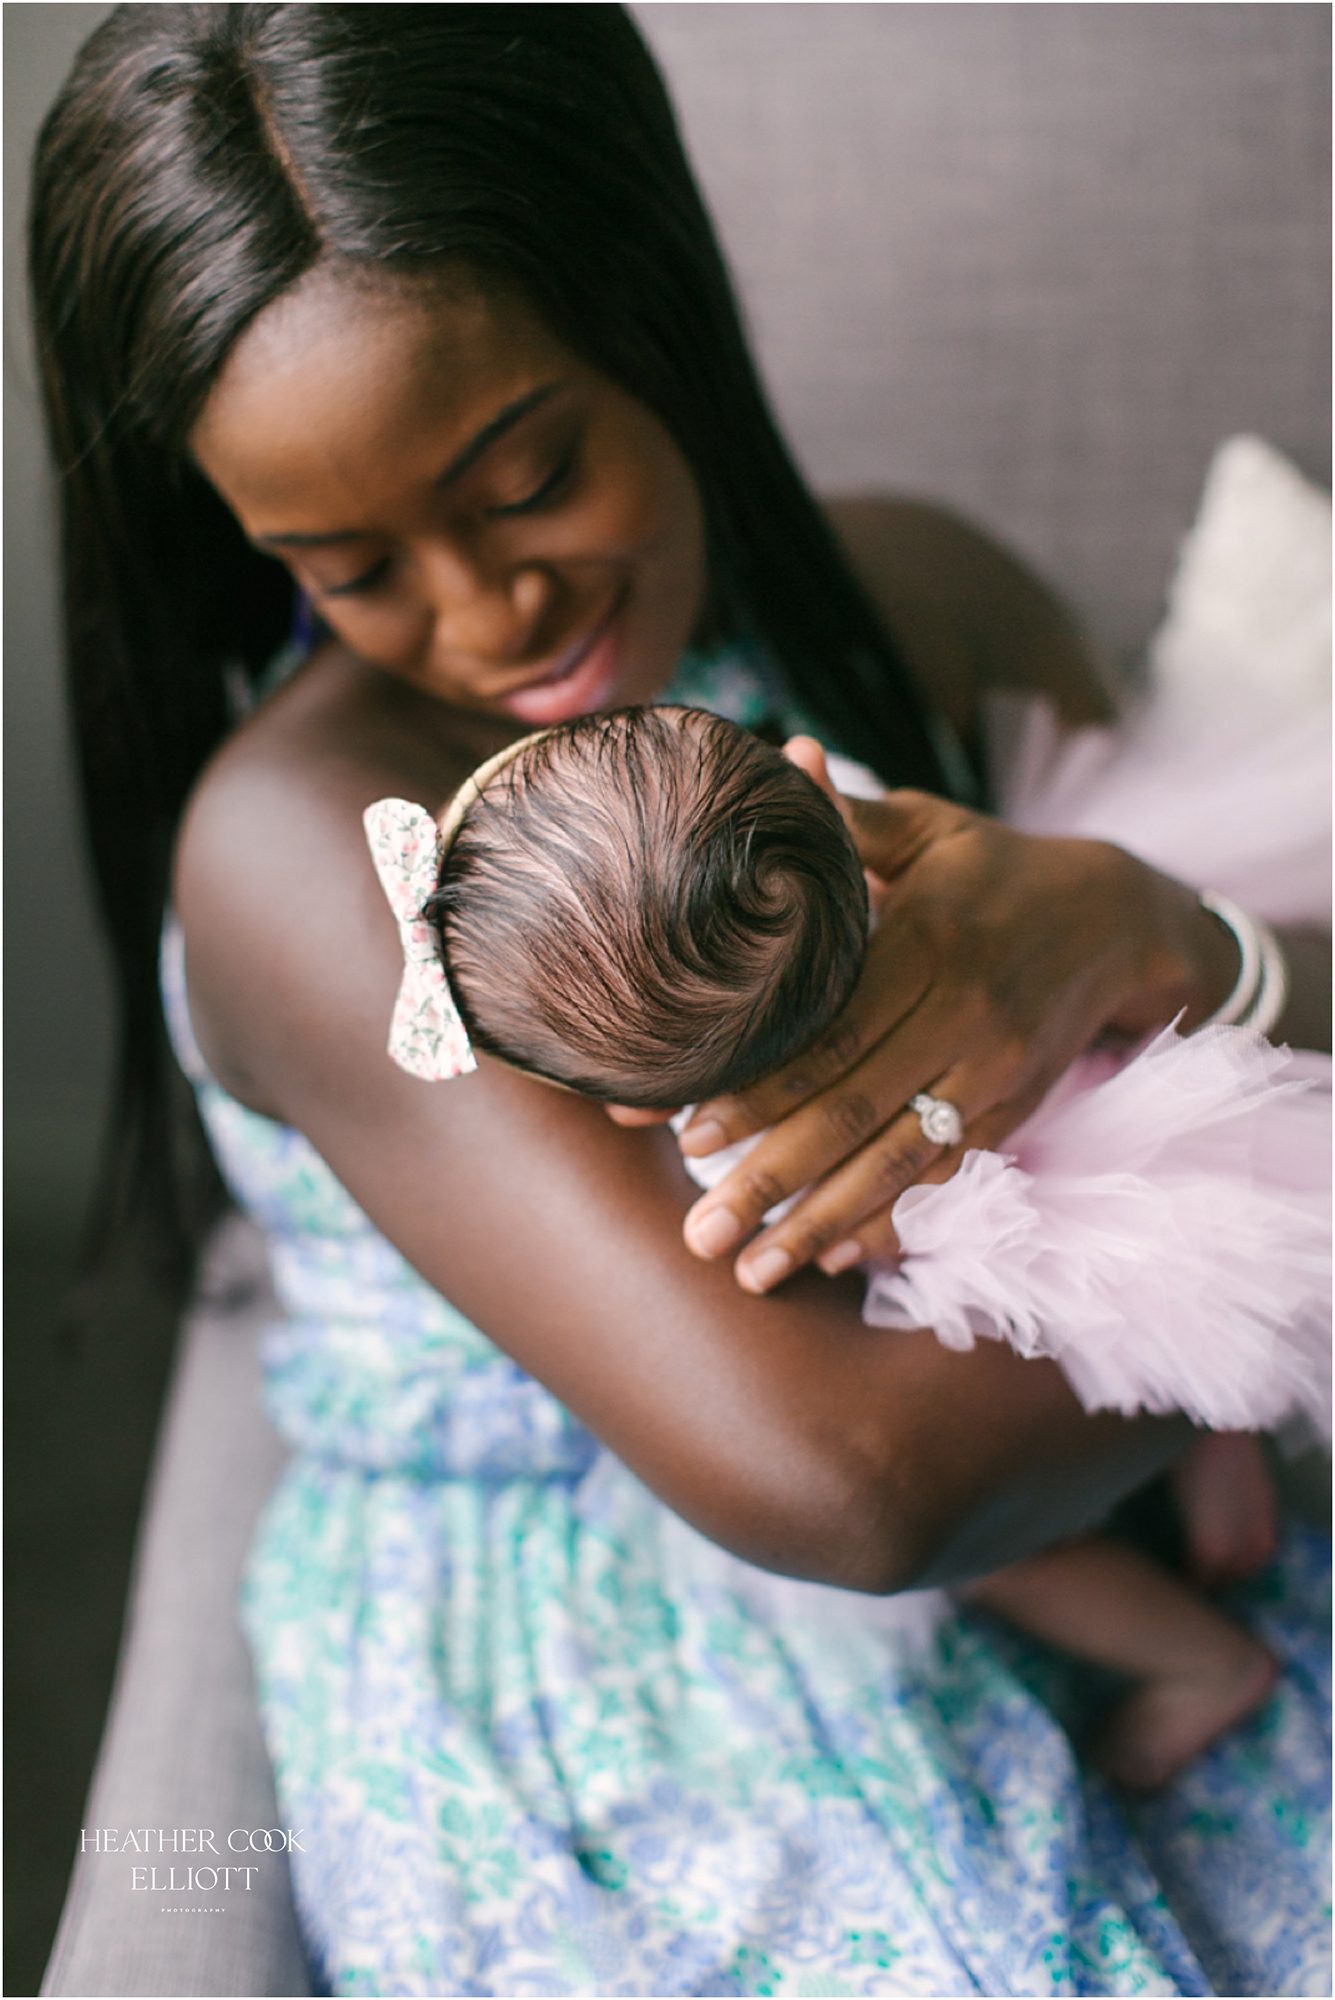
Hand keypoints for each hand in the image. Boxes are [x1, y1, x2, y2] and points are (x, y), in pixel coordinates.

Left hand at [673, 743, 1237, 1292]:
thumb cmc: (996, 867)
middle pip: (852, 1110)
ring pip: (899, 1159)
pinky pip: (949, 1176)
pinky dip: (895, 1219)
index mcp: (929, 941)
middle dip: (771, 1180)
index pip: (828, 1030)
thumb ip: (851, 817)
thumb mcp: (931, 830)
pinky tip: (840, 1257)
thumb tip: (782, 759)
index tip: (686, 1136)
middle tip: (700, 1234)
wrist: (1119, 920)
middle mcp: (964, 1014)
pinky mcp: (1016, 1108)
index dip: (757, 1088)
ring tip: (754, 1273)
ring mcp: (995, 1070)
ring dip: (823, 1222)